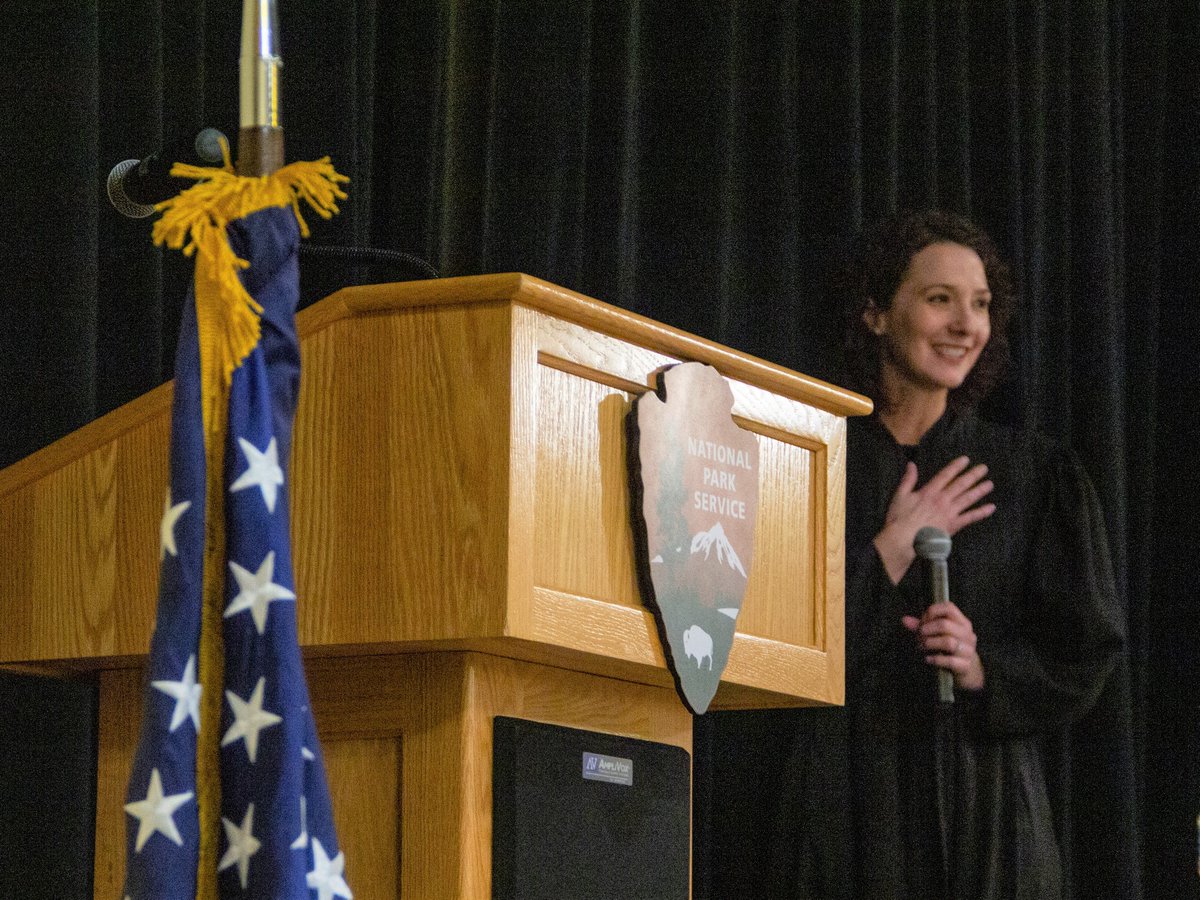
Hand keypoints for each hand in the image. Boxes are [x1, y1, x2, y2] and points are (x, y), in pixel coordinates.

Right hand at [873, 456, 995, 583]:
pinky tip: (991, 508)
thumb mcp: (900, 495)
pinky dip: (981, 512)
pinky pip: (970, 517)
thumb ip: (908, 479)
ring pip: (968, 499)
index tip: (965, 460)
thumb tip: (911, 464)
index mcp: (929, 492)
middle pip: (960, 485)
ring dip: (980, 490)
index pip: (945, 475)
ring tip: (990, 484)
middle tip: (984, 468)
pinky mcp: (953, 525)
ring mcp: (950, 512)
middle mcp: (942, 499)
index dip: (956, 466)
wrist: (905, 539)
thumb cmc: (900, 518)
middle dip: (973, 475)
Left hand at [902, 601, 984, 690]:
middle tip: (918, 636)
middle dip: (927, 630)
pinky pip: (950, 661)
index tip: (922, 621)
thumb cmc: (949, 649)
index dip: (932, 612)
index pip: (949, 608)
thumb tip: (904, 619)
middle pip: (945, 625)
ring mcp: (969, 650)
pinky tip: (928, 659)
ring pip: (948, 642)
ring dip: (929, 644)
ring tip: (921, 647)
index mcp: (962, 623)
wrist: (968, 671)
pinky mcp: (966, 665)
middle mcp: (968, 634)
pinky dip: (936, 659)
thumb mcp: (938, 635)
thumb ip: (922, 626)